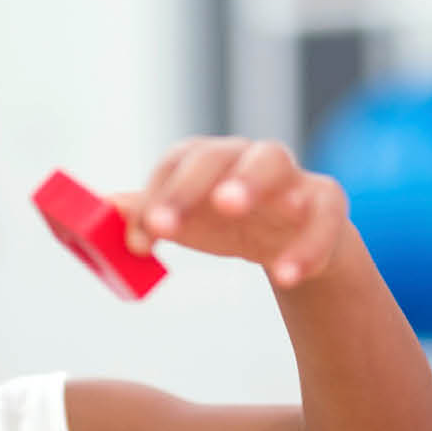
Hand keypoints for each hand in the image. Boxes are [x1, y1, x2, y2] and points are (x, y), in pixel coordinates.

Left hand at [121, 137, 349, 288]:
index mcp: (212, 160)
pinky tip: (285, 276)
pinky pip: (321, 220)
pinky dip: (304, 248)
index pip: (179, 161)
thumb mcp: (189, 223)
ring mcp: (292, 178)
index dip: (158, 194)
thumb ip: (150, 215)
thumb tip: (104, 208)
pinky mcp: (328, 206)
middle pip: (222, 154)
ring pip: (275, 164)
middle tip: (169, 220)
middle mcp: (249, 158)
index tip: (142, 236)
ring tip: (229, 208)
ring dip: (249, 182)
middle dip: (193, 183)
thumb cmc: (230, 226)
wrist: (294, 243)